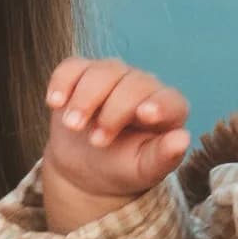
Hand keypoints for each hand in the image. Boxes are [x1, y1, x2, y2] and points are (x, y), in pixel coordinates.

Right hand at [39, 55, 190, 230]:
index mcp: (167, 110)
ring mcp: (112, 77)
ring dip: (85, 98)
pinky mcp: (82, 74)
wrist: (87, 169)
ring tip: (73, 125)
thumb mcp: (143, 171)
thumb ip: (164, 157)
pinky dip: (62, 82)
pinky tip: (55, 102)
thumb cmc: (123, 169)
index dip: (158, 104)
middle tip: (97, 142)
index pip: (169, 100)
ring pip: (102, 71)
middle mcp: (142, 86)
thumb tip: (182, 139)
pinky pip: (72, 68)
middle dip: (113, 111)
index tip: (143, 115)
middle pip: (132, 84)